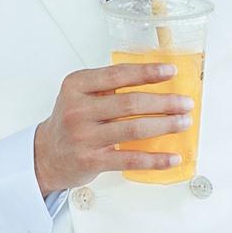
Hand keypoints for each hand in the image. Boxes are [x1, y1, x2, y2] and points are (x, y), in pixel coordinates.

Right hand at [32, 60, 194, 194]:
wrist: (46, 154)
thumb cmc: (71, 122)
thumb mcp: (80, 95)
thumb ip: (108, 87)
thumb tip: (156, 84)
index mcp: (76, 86)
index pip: (118, 74)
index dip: (147, 72)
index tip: (170, 71)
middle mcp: (78, 110)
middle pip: (130, 103)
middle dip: (164, 102)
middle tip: (185, 103)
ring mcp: (84, 136)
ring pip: (134, 129)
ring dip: (165, 126)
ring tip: (183, 123)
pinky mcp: (91, 160)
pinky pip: (130, 159)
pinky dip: (155, 159)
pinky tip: (171, 157)